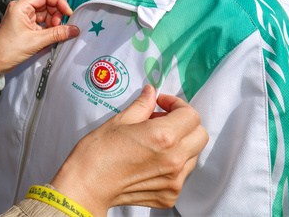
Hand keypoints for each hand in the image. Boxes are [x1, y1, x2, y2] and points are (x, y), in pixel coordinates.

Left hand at [0, 0, 78, 74]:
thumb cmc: (8, 49)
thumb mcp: (36, 41)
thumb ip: (57, 34)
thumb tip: (74, 29)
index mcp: (21, 6)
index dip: (59, 2)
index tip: (68, 13)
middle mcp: (22, 9)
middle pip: (46, 4)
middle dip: (57, 15)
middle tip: (62, 27)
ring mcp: (24, 17)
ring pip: (45, 15)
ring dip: (53, 23)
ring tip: (56, 34)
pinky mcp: (26, 26)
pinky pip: (42, 23)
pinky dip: (48, 29)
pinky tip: (52, 37)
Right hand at [51, 85, 208, 215]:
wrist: (87, 185)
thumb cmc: (98, 153)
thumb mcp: (119, 121)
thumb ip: (142, 106)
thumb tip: (151, 93)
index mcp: (164, 137)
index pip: (191, 115)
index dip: (177, 105)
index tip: (162, 104)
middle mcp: (174, 160)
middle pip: (200, 135)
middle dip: (185, 124)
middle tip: (162, 120)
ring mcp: (174, 181)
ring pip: (193, 155)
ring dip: (181, 144)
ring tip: (155, 142)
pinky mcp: (169, 196)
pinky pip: (181, 175)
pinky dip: (172, 165)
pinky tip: (150, 160)